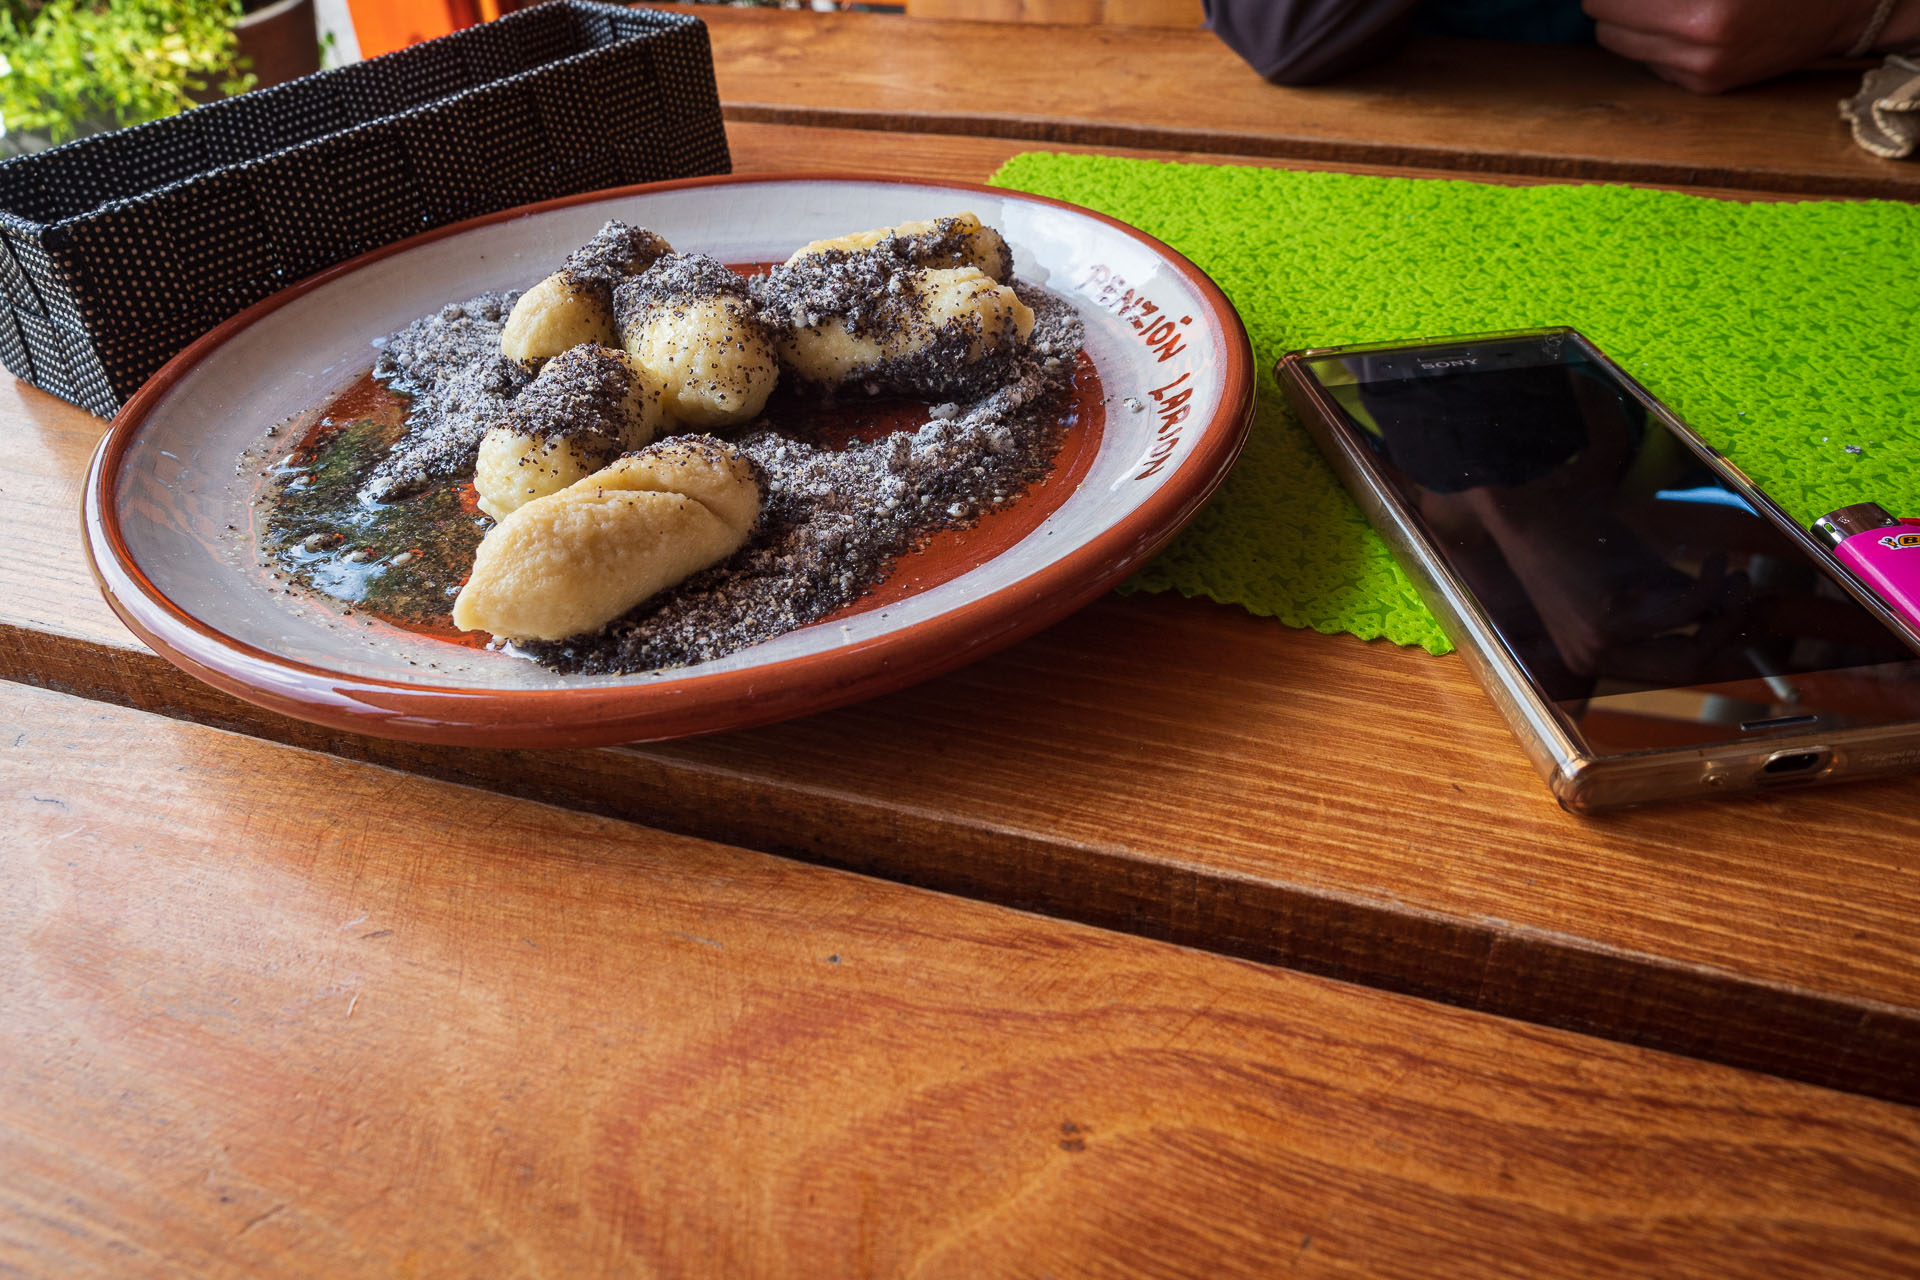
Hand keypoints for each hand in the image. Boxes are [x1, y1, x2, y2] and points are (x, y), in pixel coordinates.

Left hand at [1583, 0, 1918, 92]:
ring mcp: (1700, 69)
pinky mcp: (1705, 87)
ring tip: (1664, 3)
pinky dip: (1654, 41)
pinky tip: (1687, 24)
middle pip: (1603, 17)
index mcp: (1705, 7)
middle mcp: (1699, 40)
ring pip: (1618, 42)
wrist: (1840, 7)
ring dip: (1628, 19)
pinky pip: (1649, 61)